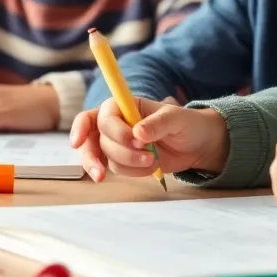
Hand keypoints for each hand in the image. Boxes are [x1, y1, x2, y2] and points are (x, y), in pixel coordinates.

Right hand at [68, 97, 226, 181]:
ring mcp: (118, 144)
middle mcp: (117, 123)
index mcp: (126, 105)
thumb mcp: (177, 118)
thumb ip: (158, 123)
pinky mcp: (124, 161)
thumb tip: (138, 132)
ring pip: (105, 157)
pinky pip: (116, 170)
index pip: (99, 115)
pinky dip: (133, 172)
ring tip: (153, 160)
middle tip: (142, 155)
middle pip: (94, 139)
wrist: (197, 146)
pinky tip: (150, 167)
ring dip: (129, 162)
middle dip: (116, 150)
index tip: (78, 142)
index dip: (82, 127)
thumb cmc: (187, 124)